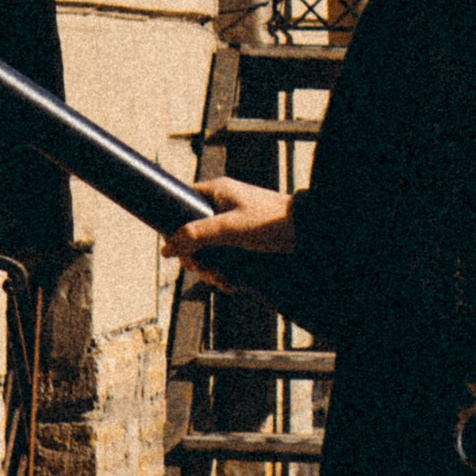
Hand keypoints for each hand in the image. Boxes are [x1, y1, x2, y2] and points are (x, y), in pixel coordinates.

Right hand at [164, 178, 294, 275]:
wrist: (308, 232)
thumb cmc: (271, 221)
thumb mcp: (230, 228)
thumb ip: (197, 235)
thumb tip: (167, 248)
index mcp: (216, 193)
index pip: (181, 203)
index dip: (175, 227)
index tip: (180, 249)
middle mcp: (222, 207)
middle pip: (192, 234)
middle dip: (196, 258)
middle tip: (206, 270)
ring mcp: (232, 226)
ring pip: (208, 250)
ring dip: (211, 269)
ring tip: (223, 280)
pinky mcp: (243, 243)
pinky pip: (224, 259)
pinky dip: (225, 272)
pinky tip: (232, 283)